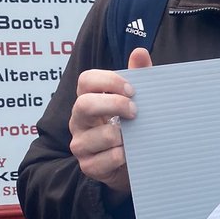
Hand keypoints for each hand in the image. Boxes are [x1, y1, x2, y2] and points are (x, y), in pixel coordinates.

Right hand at [68, 48, 151, 192]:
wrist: (133, 164)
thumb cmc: (131, 127)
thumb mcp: (136, 102)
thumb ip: (139, 77)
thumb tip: (140, 52)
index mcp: (88, 100)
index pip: (86, 80)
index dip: (109, 81)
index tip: (132, 90)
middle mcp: (79, 121)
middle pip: (84, 104)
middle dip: (114, 105)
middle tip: (135, 111)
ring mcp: (80, 144)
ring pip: (101, 136)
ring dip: (125, 136)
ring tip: (135, 137)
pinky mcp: (88, 166)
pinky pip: (108, 159)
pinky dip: (124, 156)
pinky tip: (130, 154)